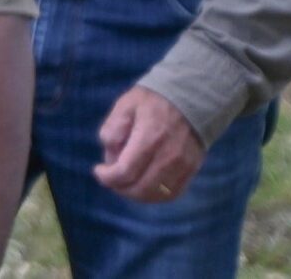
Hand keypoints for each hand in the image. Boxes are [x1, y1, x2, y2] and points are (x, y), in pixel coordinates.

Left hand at [93, 86, 204, 203]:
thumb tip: (110, 157)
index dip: (107, 177)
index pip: (125, 172)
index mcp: (150, 137)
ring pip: (156, 195)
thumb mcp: (126, 104)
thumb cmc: (154, 99)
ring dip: (136, 194)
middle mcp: (169, 156)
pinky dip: (155, 195)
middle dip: (119, 187)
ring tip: (126, 182)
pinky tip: (144, 185)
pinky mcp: (192, 169)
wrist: (191, 95)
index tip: (98, 170)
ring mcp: (183, 165)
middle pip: (140, 189)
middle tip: (111, 178)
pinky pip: (172, 193)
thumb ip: (113, 128)